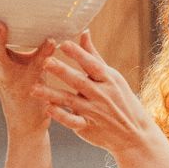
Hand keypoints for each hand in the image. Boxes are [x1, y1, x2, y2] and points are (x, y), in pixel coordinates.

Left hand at [38, 30, 155, 160]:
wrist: (134, 134)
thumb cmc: (121, 101)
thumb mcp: (112, 77)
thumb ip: (93, 56)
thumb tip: (83, 33)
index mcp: (108, 79)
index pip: (92, 64)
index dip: (78, 54)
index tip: (63, 44)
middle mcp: (101, 94)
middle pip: (79, 81)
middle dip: (62, 72)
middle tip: (45, 62)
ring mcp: (94, 111)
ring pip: (70, 101)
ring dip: (52, 94)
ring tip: (34, 88)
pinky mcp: (88, 127)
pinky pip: (72, 121)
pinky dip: (61, 116)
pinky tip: (48, 109)